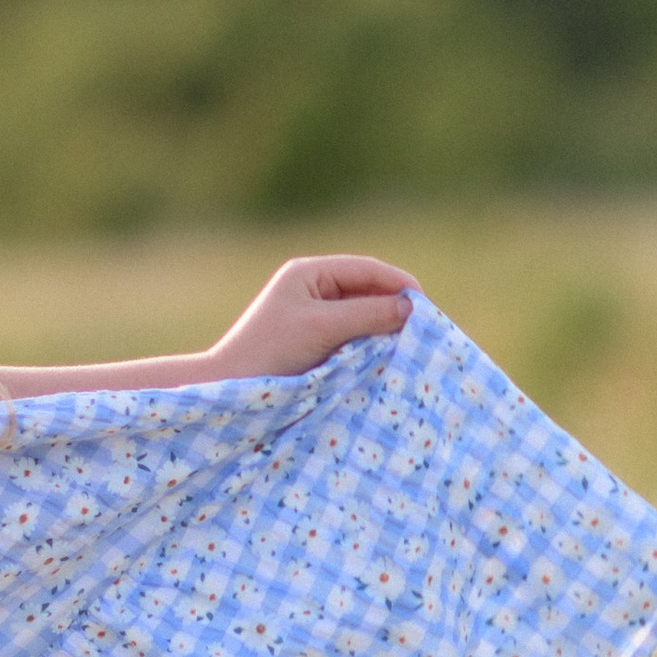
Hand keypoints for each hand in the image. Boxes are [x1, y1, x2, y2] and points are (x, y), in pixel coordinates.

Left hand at [205, 252, 415, 379]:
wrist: (230, 387)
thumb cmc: (271, 351)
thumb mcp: (322, 328)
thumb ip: (367, 315)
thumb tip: (411, 309)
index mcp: (308, 273)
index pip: (366, 269)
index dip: (399, 284)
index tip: (426, 307)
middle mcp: (312, 289)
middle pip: (367, 290)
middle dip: (395, 306)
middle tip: (426, 328)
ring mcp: (313, 316)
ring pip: (362, 314)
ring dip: (385, 327)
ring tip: (411, 344)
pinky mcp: (314, 342)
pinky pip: (352, 335)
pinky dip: (371, 343)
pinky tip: (387, 357)